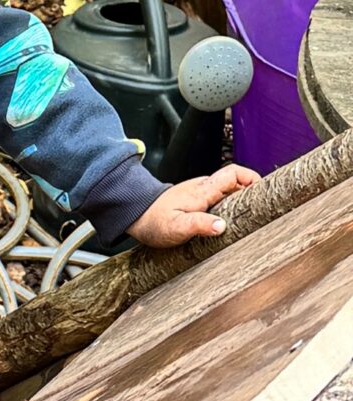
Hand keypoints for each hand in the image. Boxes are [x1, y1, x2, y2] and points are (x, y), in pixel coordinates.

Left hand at [126, 164, 259, 247]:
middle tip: (265, 210)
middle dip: (253, 193)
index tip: (266, 192)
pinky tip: (233, 223)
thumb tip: (221, 226)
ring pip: (229, 192)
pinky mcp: (198, 202)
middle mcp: (204, 188)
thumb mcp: (176, 227)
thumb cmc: (154, 221)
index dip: (253, 179)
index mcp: (203, 191)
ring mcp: (201, 194)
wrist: (135, 216)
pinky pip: (221, 200)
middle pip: (237, 183)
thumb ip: (199, 225)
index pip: (234, 173)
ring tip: (253, 219)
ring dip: (243, 202)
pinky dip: (231, 208)